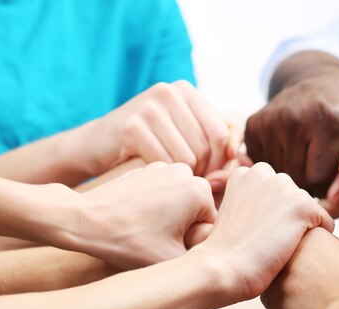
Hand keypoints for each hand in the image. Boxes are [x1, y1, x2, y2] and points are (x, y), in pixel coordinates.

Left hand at [73, 162, 216, 268]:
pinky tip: (134, 218)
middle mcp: (186, 172)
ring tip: (144, 229)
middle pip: (196, 212)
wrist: (84, 221)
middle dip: (182, 229)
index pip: (210, 226)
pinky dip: (153, 208)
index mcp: (200, 190)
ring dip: (168, 218)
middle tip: (154, 239)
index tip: (166, 246)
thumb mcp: (174, 260)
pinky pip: (161, 194)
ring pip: (179, 203)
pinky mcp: (146, 169)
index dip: (191, 243)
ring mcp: (164, 167)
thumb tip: (222, 258)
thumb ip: (207, 258)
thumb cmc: (128, 242)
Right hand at [78, 81, 236, 176]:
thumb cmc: (148, 147)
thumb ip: (217, 144)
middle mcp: (169, 93)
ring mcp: (149, 107)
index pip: (223, 132)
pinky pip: (166, 163)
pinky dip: (165, 178)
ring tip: (173, 183)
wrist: (95, 146)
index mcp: (186, 91)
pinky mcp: (131, 127)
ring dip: (184, 179)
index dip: (223, 162)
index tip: (213, 179)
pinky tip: (155, 180)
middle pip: (208, 146)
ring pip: (189, 158)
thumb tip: (243, 163)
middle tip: (192, 187)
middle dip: (204, 173)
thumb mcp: (183, 136)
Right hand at [198, 163, 334, 302]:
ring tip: (277, 246)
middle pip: (293, 197)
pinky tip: (294, 250)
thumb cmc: (227, 252)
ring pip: (309, 209)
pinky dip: (318, 238)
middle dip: (288, 218)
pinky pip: (325, 221)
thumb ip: (253, 202)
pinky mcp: (301, 205)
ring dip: (301, 228)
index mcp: (245, 173)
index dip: (271, 216)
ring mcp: (283, 187)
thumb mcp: (234, 214)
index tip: (256, 232)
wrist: (223, 269)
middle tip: (267, 241)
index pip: (276, 191)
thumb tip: (275, 208)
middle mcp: (264, 172)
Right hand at [245, 72, 338, 198]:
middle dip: (308, 182)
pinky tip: (287, 150)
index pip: (317, 178)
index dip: (326, 185)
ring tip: (303, 158)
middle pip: (296, 177)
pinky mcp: (253, 124)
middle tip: (317, 169)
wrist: (317, 82)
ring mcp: (269, 120)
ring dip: (290, 174)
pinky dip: (275, 163)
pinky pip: (261, 163)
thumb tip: (332, 201)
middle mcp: (293, 118)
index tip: (331, 176)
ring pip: (277, 173)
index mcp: (325, 121)